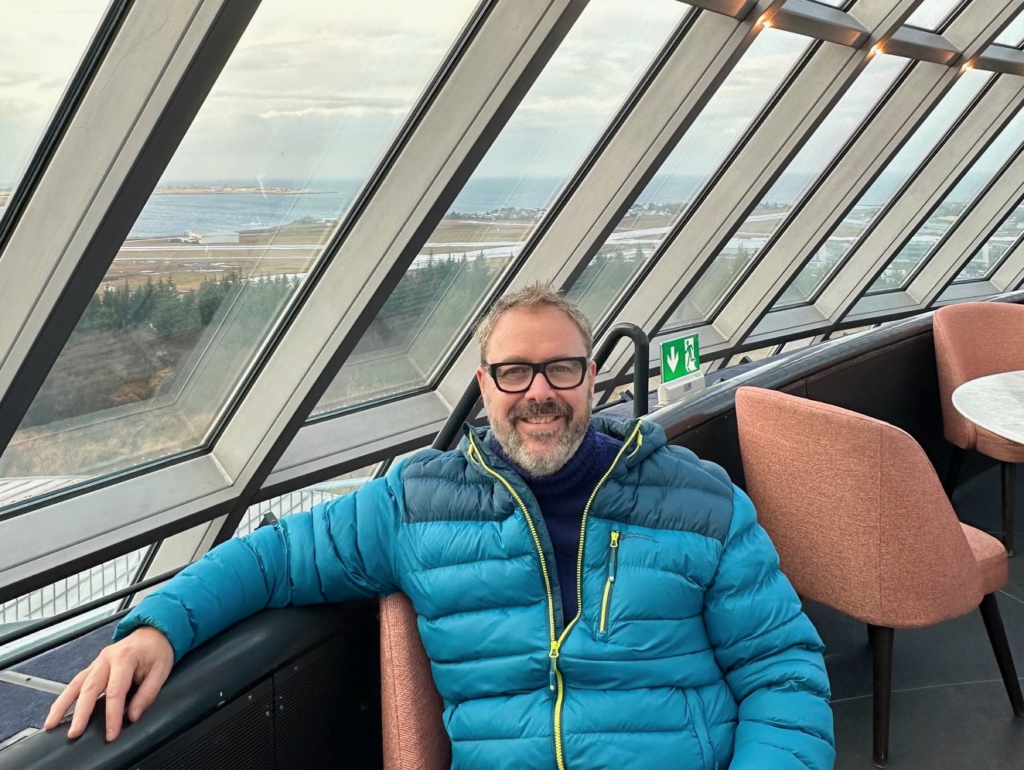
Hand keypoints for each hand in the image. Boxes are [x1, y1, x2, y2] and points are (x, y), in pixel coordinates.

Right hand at [44, 626, 173, 740]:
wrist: (153, 632)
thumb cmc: (157, 651)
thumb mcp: (161, 671)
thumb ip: (147, 694)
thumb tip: (132, 716)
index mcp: (125, 657)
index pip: (116, 691)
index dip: (113, 714)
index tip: (111, 733)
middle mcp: (107, 658)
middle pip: (90, 687)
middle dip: (81, 712)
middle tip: (75, 732)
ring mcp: (98, 662)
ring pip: (76, 684)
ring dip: (62, 704)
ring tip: (51, 724)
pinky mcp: (94, 667)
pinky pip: (77, 682)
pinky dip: (66, 697)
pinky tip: (58, 710)